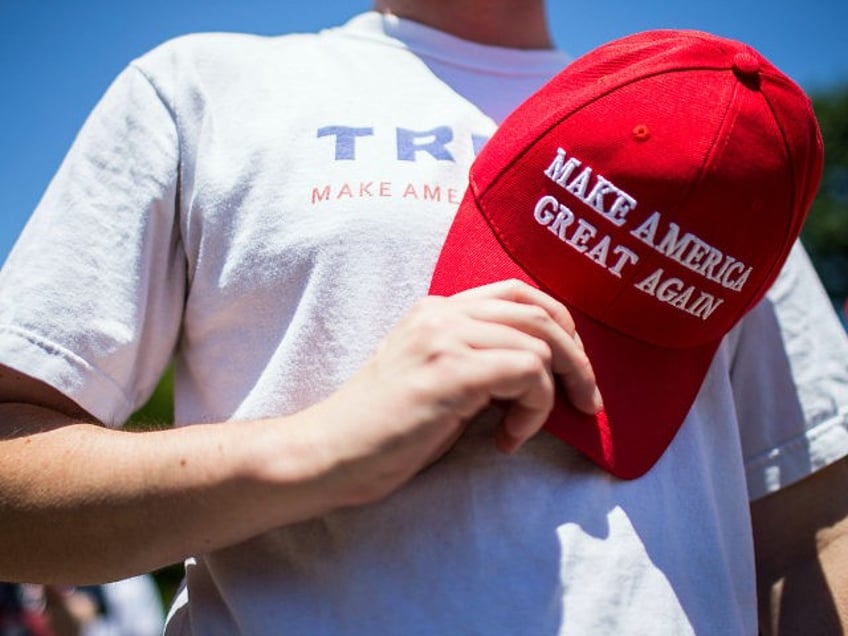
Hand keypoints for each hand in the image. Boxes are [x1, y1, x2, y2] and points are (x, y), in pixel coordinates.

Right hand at [314, 279, 601, 504]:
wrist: (329, 453)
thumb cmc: (383, 428)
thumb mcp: (434, 377)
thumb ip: (477, 359)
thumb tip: (540, 369)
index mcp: (436, 309)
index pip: (518, 293)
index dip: (560, 325)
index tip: (573, 367)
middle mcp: (441, 312)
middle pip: (539, 312)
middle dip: (577, 359)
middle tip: (585, 402)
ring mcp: (444, 337)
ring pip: (539, 344)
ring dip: (551, 393)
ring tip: (521, 430)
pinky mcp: (450, 371)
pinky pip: (528, 372)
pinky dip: (534, 410)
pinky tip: (506, 439)